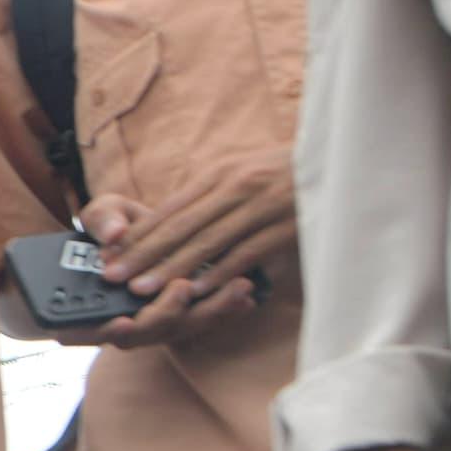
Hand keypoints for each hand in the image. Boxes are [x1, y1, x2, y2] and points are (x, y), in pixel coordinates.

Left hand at [89, 155, 295, 336]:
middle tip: (113, 276)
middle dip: (143, 254)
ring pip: (207, 243)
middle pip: (181, 226)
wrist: (340, 160)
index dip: (138, 234)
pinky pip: (245, 254)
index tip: (110, 255)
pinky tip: (196, 290)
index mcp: (220, 174)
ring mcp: (260, 208)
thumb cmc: (283, 172)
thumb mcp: (241, 172)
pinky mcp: (284, 228)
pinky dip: (218, 272)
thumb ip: (208, 196)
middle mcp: (236, 187)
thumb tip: (169, 223)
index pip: (170, 209)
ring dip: (172, 268)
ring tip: (143, 288)